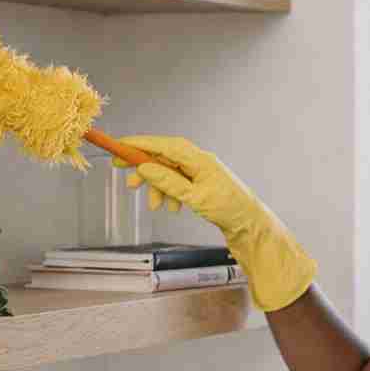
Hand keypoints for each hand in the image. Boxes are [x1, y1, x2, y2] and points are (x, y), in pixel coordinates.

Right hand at [110, 134, 316, 312]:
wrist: (249, 225)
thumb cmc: (229, 209)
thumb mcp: (194, 197)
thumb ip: (168, 182)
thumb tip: (145, 168)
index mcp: (199, 159)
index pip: (164, 145)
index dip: (140, 144)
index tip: (120, 145)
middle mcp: (199, 161)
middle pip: (164, 157)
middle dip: (144, 167)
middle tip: (123, 175)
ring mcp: (201, 173)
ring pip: (169, 173)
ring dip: (158, 187)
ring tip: (155, 205)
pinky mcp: (201, 185)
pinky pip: (178, 183)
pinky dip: (170, 194)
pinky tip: (171, 207)